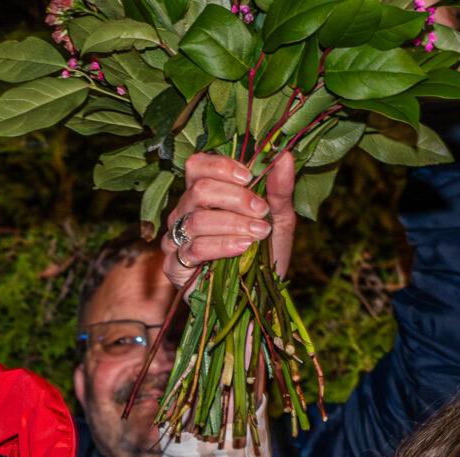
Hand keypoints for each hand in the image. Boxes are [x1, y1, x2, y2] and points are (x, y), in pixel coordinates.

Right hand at [164, 152, 296, 291]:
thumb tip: (285, 154)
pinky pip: (194, 249)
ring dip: (233, 224)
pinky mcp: (174, 266)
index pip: (196, 166)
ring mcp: (176, 240)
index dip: (221, 167)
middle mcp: (184, 213)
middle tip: (261, 212)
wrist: (257, 299)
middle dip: (235, 198)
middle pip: (199, 190)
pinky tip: (243, 248)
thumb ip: (279, 188)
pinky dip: (222, 246)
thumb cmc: (264, 255)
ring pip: (197, 220)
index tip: (249, 178)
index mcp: (203, 195)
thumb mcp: (279, 219)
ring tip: (259, 234)